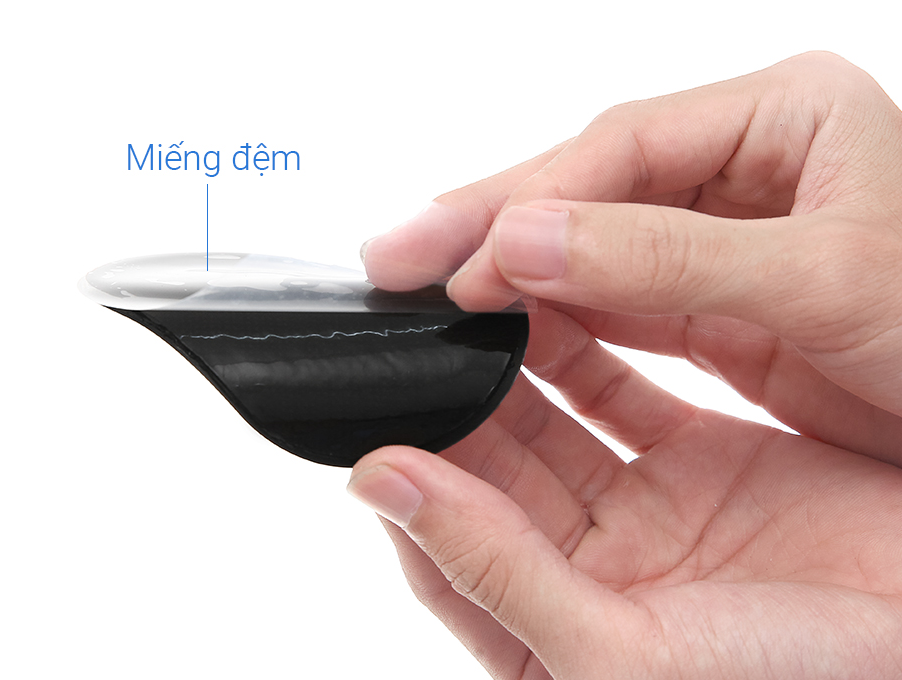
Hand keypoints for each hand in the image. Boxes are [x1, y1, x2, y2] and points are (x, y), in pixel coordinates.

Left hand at [348, 308, 901, 678]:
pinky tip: (548, 301)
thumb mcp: (618, 650)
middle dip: (457, 397)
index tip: (376, 405)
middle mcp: (590, 569)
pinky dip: (586, 344)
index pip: (444, 546)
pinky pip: (625, 390)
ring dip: (512, 360)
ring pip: (552, 418)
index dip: (407, 477)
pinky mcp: (705, 463)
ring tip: (472, 298)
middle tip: (422, 325)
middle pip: (493, 469)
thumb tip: (384, 487)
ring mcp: (649, 510)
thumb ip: (494, 567)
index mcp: (550, 631)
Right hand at [361, 51, 901, 467]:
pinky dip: (560, 318)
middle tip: (394, 259)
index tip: (445, 253)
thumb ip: (666, 260)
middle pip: (591, 188)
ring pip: (595, 245)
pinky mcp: (717, 304)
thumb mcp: (824, 282)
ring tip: (427, 294)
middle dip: (493, 228)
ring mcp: (726, 234)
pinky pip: (620, 303)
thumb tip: (521, 241)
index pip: (619, 147)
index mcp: (784, 116)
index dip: (524, 200)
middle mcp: (747, 162)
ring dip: (514, 274)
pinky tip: (501, 328)